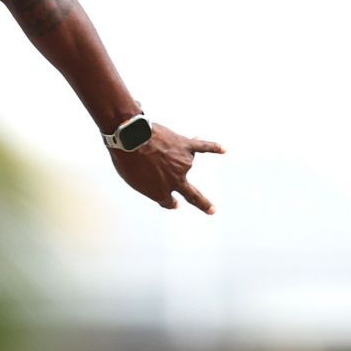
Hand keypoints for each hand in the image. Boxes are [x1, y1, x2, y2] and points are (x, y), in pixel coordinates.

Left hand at [109, 125, 225, 213]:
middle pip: (193, 195)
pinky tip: (224, 150)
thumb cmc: (126, 160)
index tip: (175, 204)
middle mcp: (175, 180)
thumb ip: (146, 183)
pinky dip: (214, 148)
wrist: (130, 140)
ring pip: (182, 160)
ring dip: (172, 155)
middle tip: (212, 211)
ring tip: (158, 147)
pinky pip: (204, 147)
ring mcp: (183, 164)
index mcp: (160, 192)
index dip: (170, 202)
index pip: (169, 201)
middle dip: (203, 204)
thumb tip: (157, 181)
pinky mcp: (186, 146)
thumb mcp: (131, 180)